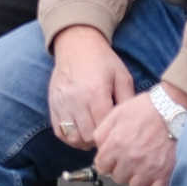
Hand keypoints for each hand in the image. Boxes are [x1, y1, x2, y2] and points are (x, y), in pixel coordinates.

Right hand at [46, 24, 132, 150]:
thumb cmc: (102, 61)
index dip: (113, 134)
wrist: (76, 45)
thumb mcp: (122, 76)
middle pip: (89, 136)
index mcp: (96, 92)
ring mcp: (62, 103)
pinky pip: (60, 132)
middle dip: (100, 140)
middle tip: (108, 134)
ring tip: (95, 134)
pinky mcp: (53, 105)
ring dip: (86, 141)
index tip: (119, 132)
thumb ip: (128, 100)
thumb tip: (133, 123)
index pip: (104, 127)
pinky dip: (71, 137)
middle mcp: (76, 100)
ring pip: (74, 138)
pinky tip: (81, 132)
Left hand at [89, 90, 183, 185]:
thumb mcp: (118, 113)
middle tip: (132, 159)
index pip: (101, 167)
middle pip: (118, 178)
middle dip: (123, 170)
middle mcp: (130, 160)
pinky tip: (157, 175)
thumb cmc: (147, 108)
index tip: (113, 159)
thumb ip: (103, 132)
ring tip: (146, 166)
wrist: (174, 109)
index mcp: (116, 145)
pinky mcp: (165, 175)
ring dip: (139, 179)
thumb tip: (98, 148)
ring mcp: (147, 169)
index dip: (107, 162)